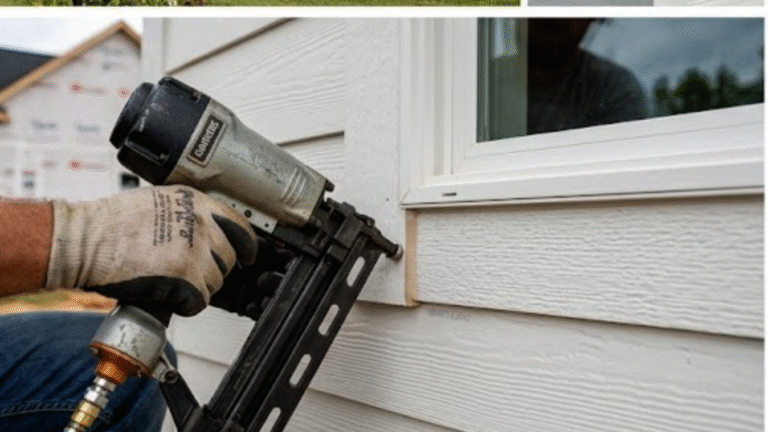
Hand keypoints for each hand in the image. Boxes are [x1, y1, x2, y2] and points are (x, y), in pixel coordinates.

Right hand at [46, 185, 256, 315]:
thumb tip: (208, 232)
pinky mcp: (185, 276)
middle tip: (190, 275)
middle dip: (213, 271)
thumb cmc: (111, 224)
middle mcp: (201, 223)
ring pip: (216, 282)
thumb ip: (187, 214)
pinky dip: (186, 305)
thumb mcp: (160, 202)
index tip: (247, 255)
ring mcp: (195, 250)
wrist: (84, 240)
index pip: (240, 225)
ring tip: (171, 283)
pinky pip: (199, 300)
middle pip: (229, 258)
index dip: (246, 245)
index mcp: (196, 202)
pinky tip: (168, 297)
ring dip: (197, 288)